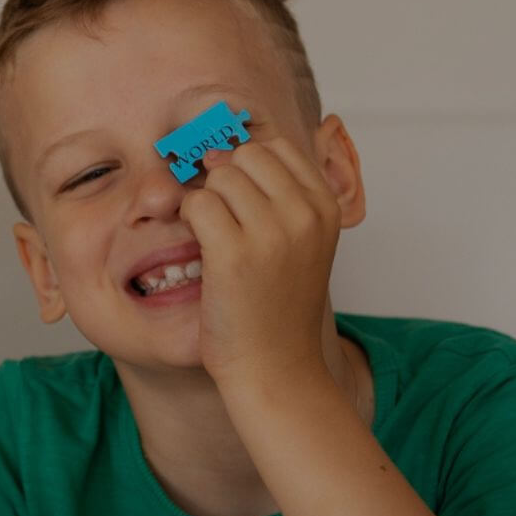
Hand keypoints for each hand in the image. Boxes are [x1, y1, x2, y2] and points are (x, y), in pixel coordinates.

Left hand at [178, 138, 339, 381]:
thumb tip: (220, 150)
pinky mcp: (234, 253)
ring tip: (214, 239)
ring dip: (206, 202)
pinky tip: (201, 249)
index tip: (237, 197)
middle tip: (223, 220)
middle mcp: (305, 213)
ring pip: (219, 176)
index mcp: (326, 206)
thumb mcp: (301, 242)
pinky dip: (189, 220)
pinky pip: (197, 203)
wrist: (276, 367)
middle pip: (245, 155)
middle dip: (224, 180)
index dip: (246, 165)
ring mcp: (272, 231)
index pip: (276, 147)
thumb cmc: (278, 306)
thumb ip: (278, 195)